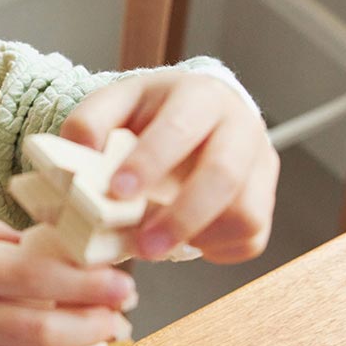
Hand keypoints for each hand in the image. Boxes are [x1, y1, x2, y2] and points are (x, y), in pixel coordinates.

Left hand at [60, 70, 278, 263]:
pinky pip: (250, 238)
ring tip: (157, 244)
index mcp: (201, 96)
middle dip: (180, 217)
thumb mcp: (116, 103)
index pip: (180, 128)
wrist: (197, 118)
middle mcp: (241, 128)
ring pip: (245, 213)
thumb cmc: (153, 114)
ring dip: (197, 237)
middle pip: (223, 175)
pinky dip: (214, 249)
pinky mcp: (265, 200)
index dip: (150, 161)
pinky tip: (184, 241)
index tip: (118, 191)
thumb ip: (90, 122)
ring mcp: (260, 166)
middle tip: (142, 247)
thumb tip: (80, 152)